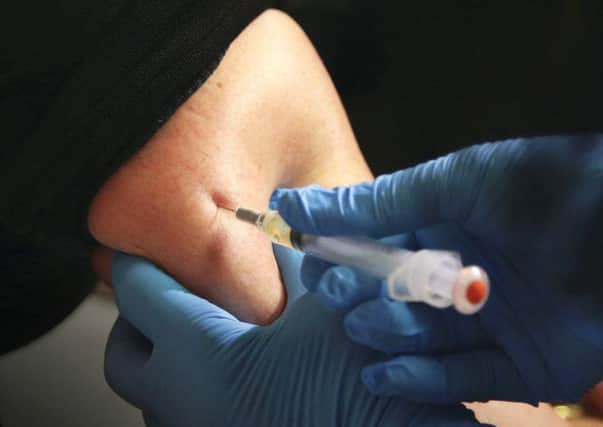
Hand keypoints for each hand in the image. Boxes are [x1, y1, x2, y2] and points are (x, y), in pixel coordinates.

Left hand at [104, 250, 485, 426]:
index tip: (148, 244)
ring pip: (149, 390)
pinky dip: (190, 386)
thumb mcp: (328, 310)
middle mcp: (180, 404)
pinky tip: (234, 368)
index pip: (138, 293)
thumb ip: (297, 263)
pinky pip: (180, 414)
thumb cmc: (359, 393)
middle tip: (172, 289)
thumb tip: (282, 229)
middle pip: (125, 351)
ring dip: (164, 354)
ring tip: (206, 326)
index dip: (141, 260)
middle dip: (140, 315)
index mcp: (199, 357)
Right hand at [273, 135, 602, 404]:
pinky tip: (383, 372)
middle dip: (359, 296)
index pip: (379, 246)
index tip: (310, 260)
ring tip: (361, 325)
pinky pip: (462, 378)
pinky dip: (420, 379)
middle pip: (395, 296)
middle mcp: (467, 277)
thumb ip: (379, 202)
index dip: (343, 255)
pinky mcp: (523, 367)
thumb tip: (297, 204)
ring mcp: (493, 324)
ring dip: (385, 333)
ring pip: (422, 339)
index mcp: (450, 228)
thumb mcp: (456, 183)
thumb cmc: (546, 189)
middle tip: (335, 295)